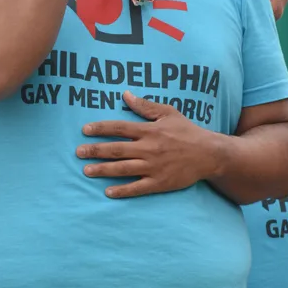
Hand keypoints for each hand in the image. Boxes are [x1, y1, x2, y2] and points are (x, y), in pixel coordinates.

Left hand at [76, 91, 218, 197]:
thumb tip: (125, 95)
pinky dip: (122, 191)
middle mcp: (149, 148)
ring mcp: (153, 166)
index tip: (85, 130)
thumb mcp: (168, 113)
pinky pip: (137, 188)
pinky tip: (108, 192)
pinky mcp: (159, 182)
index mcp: (149, 130)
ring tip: (86, 171)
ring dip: (103, 170)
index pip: (119, 128)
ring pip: (123, 169)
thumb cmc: (187, 131)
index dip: (101, 128)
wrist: (209, 154)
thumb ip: (145, 106)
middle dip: (95, 150)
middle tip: (78, 152)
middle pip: (116, 149)